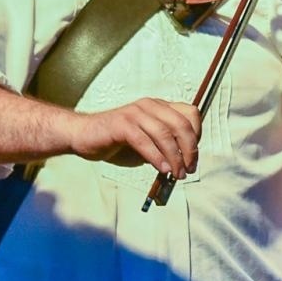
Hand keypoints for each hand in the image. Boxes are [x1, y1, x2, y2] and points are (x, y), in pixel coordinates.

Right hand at [72, 99, 201, 179]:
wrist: (84, 135)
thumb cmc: (116, 140)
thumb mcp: (148, 142)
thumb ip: (165, 146)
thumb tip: (184, 162)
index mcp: (159, 107)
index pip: (190, 114)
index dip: (197, 135)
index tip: (194, 156)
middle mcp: (150, 106)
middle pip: (181, 125)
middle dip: (190, 150)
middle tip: (189, 169)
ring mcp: (136, 113)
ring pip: (165, 134)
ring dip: (175, 158)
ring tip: (177, 174)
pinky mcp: (122, 124)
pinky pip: (145, 141)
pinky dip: (157, 158)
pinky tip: (162, 169)